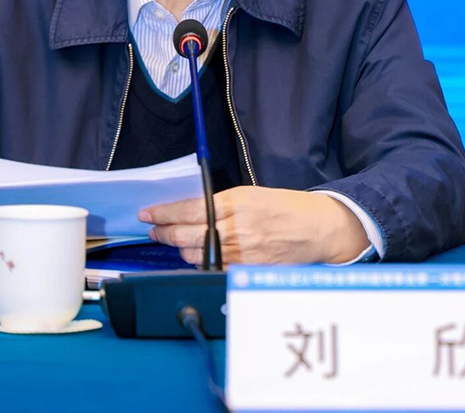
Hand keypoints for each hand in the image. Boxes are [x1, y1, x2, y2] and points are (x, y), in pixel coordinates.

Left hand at [138, 186, 368, 265]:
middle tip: (153, 230)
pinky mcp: (246, 271)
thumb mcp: (250, 194)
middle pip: (185, 236)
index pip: (187, 210)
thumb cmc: (285, 207)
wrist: (317, 229)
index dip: (162, 214)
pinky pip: (212, 269)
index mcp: (234, 203)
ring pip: (195, 255)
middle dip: (163, 233)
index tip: (147, 214)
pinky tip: (197, 255)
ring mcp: (240, 253)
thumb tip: (189, 210)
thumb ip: (220, 203)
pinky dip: (200, 262)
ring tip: (174, 241)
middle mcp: (235, 228)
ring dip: (180, 249)